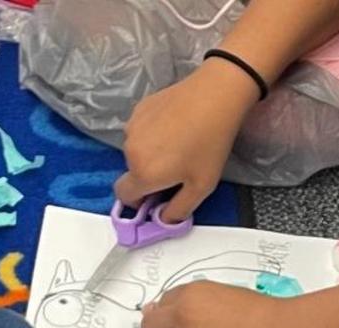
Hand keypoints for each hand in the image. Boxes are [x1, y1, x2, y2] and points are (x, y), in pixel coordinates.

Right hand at [114, 61, 259, 221]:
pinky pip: (140, 129)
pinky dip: (153, 132)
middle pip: (133, 172)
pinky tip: (175, 125)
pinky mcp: (139, 108)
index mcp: (142, 173)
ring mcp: (132, 126)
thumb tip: (163, 219)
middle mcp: (130, 150)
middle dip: (150, 174)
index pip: (124, 195)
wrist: (215, 96)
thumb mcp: (201, 186)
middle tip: (178, 166)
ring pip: (136, 150)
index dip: (139, 200)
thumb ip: (178, 210)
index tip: (157, 194)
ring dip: (151, 152)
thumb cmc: (210, 143)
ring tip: (180, 142)